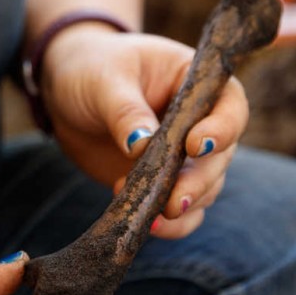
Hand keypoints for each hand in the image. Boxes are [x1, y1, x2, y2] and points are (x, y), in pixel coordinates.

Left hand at [42, 26, 248, 238]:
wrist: (66, 92)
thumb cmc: (91, 69)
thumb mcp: (104, 80)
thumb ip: (125, 110)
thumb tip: (141, 145)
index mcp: (196, 82)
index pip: (229, 105)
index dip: (221, 129)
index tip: (195, 146)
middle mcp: (200, 121)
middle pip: (221, 156)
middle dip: (199, 181)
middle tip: (174, 201)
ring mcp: (183, 156)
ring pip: (205, 188)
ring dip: (184, 207)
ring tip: (150, 216)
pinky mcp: (163, 182)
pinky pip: (181, 211)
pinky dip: (170, 225)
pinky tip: (145, 223)